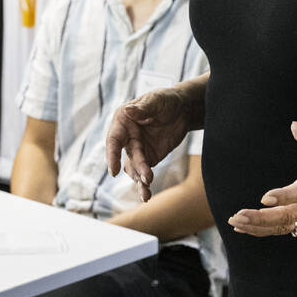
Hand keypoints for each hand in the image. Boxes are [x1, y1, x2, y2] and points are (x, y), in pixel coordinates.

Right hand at [106, 86, 197, 201]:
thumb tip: (129, 111)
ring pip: (134, 169)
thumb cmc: (166, 100)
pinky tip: (146, 195)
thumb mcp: (156, 100)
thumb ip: (143, 108)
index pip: (114, 140)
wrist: (183, 109)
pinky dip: (144, 184)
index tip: (114, 170)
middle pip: (128, 157)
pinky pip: (144, 173)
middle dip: (137, 168)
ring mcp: (138, 149)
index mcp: (123, 121)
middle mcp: (127, 137)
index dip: (112, 155)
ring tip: (146, 193)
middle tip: (146, 177)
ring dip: (139, 181)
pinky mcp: (150, 158)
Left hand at [228, 121, 296, 237]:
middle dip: (261, 218)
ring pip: (283, 225)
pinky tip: (244, 227)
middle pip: (287, 216)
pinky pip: (283, 227)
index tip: (265, 198)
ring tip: (236, 223)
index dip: (285, 197)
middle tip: (238, 216)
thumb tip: (296, 126)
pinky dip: (263, 229)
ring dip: (258, 226)